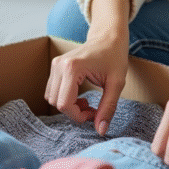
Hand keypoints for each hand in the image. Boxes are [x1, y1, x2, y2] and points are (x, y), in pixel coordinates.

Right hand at [45, 0, 130, 134]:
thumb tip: (100, 131)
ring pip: (52, 98)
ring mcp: (55, 65)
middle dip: (73, 112)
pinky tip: (79, 96)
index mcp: (72, 68)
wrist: (109, 37)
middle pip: (56, 103)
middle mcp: (59, 65)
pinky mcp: (55, 66)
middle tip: (92, 109)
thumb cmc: (115, 57)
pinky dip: (64, 98)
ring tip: (86, 102)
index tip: (94, 114)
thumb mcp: (117, 84)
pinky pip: (52, 91)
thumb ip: (108, 108)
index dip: (78, 116)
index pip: (64, 104)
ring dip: (68, 106)